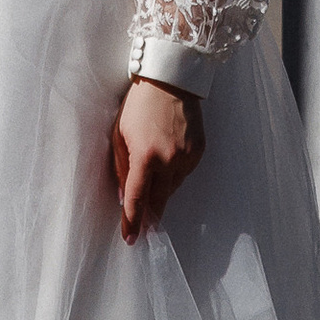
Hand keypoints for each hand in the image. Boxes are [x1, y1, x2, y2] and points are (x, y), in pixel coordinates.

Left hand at [111, 77, 204, 241]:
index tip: (130, 238)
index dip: (132, 221)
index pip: (138, 199)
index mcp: (145, 157)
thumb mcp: (120, 135)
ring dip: (161, 190)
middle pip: (159, 201)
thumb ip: (123, 168)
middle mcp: (168, 160)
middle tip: (144, 227)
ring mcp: (187, 157)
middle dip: (150, 215)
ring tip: (153, 176)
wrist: (170, 80)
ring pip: (173, 188)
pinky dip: (174, 173)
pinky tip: (167, 158)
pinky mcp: (199, 151)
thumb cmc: (138, 105)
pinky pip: (185, 173)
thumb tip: (125, 197)